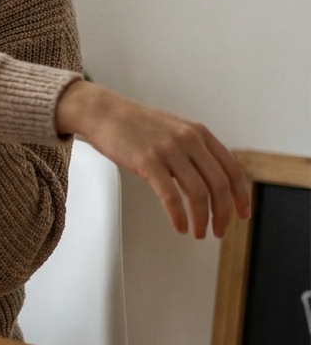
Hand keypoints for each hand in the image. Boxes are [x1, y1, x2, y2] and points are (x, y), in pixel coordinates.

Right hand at [56, 81, 251, 238]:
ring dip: (202, 219)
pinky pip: (171, 196)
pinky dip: (179, 216)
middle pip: (219, 185)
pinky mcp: (147, 161)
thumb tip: (210, 181)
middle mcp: (188, 140)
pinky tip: (179, 226)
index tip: (242, 214)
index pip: (232, 169)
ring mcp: (168, 150)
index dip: (241, 196)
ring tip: (198, 232)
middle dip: (223, 214)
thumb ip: (194, 150)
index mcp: (199, 133)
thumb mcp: (174, 130)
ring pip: (198, 193)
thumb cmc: (134, 125)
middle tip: (219, 231)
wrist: (103, 111)